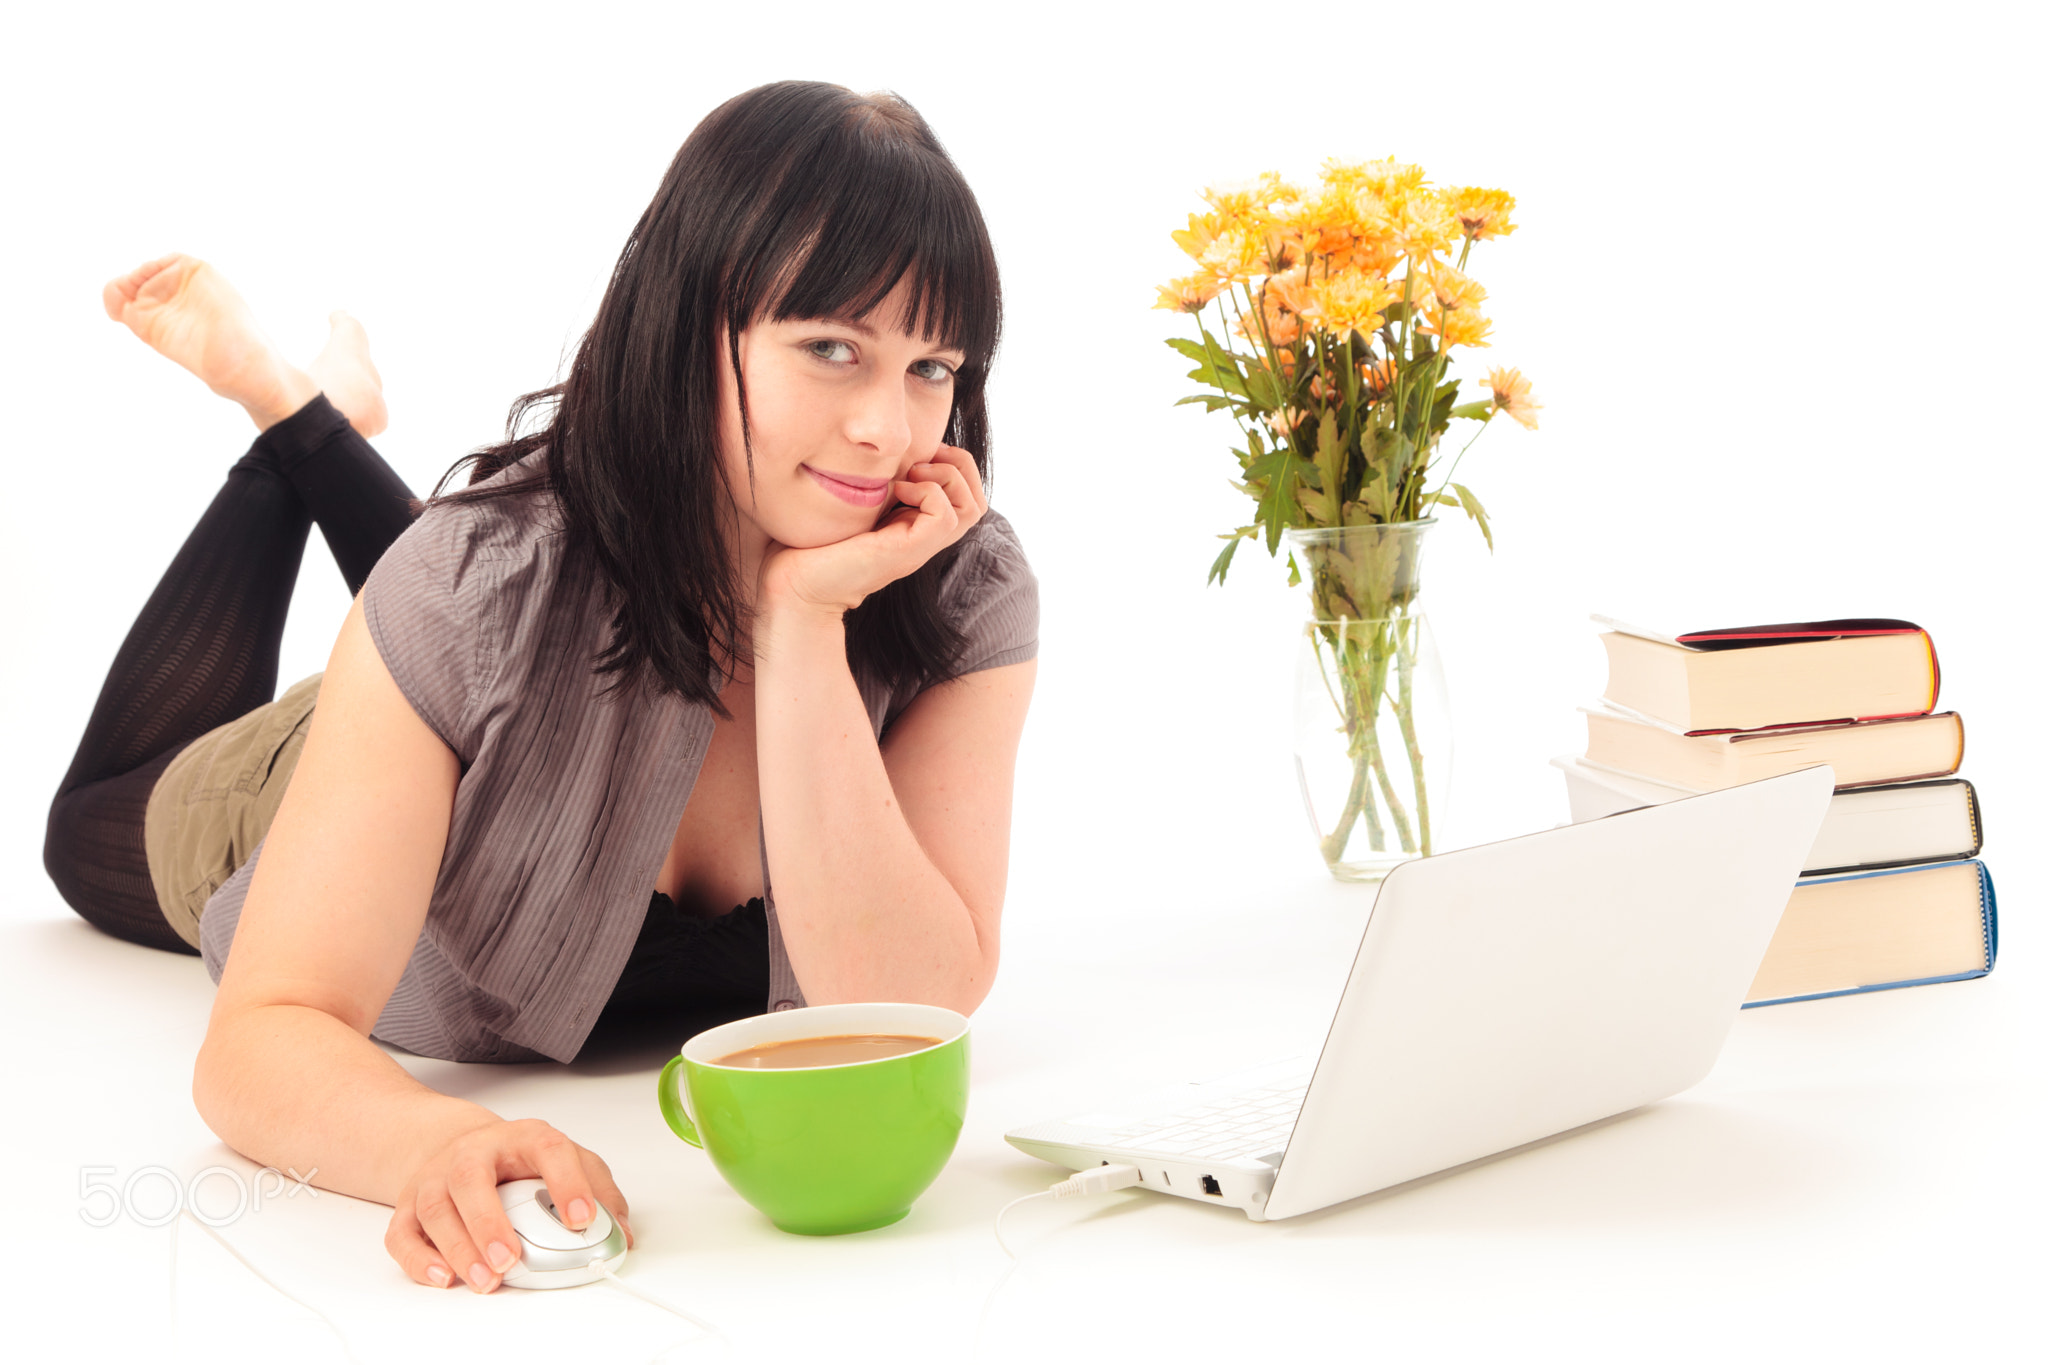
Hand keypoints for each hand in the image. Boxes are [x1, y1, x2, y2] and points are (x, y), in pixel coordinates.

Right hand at [384, 1117, 632, 1292]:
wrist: (465, 1146)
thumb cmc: (521, 1160)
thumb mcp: (569, 1162)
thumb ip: (600, 1193)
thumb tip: (621, 1234)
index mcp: (524, 1137)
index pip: (548, 1149)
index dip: (568, 1183)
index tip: (582, 1220)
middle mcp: (474, 1152)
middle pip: (470, 1177)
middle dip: (488, 1222)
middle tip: (510, 1260)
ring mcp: (436, 1176)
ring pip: (434, 1208)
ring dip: (458, 1248)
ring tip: (487, 1279)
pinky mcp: (408, 1204)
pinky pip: (402, 1232)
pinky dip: (418, 1259)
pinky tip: (444, 1277)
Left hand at [760, 444, 987, 615]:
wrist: (794, 583)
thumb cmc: (811, 544)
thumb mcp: (853, 503)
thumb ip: (872, 483)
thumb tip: (878, 449)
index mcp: (914, 527)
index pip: (965, 495)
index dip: (952, 464)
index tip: (917, 455)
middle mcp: (922, 538)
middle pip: (977, 501)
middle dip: (958, 466)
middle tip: (918, 462)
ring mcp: (918, 547)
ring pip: (971, 507)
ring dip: (945, 477)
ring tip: (909, 475)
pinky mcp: (906, 552)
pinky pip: (944, 515)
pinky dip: (926, 492)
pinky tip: (895, 491)